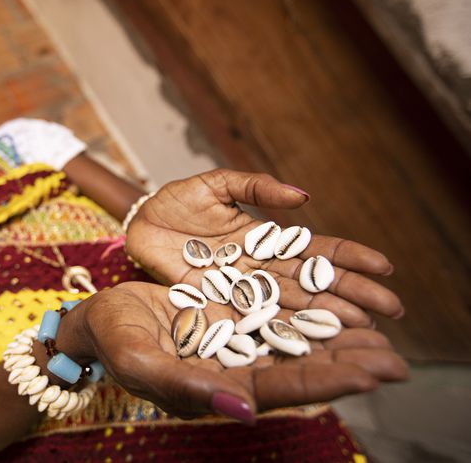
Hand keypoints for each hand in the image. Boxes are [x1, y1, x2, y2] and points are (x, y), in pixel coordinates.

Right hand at [72, 282, 407, 420]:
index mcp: (216, 389)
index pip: (279, 388)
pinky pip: (277, 314)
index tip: (369, 376)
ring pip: (295, 342)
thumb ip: (186, 386)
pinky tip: (336, 303)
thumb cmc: (112, 341)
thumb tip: (245, 410)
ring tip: (381, 333)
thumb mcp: (140, 361)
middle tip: (395, 360)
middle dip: (346, 365)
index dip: (324, 382)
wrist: (101, 318)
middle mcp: (234, 369)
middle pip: (298, 369)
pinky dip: (308, 311)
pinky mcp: (232, 316)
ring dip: (337, 340)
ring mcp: (235, 342)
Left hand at [125, 169, 403, 327]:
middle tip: (390, 310)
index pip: (313, 250)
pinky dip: (278, 333)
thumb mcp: (216, 185)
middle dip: (350, 294)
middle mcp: (259, 269)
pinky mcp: (213, 307)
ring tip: (361, 329)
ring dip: (324, 317)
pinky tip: (307, 344)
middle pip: (310, 284)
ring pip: (288, 307)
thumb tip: (303, 197)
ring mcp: (238, 291)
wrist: (139, 224)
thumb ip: (255, 187)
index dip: (347, 258)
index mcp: (264, 238)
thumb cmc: (177, 201)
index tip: (384, 266)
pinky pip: (249, 322)